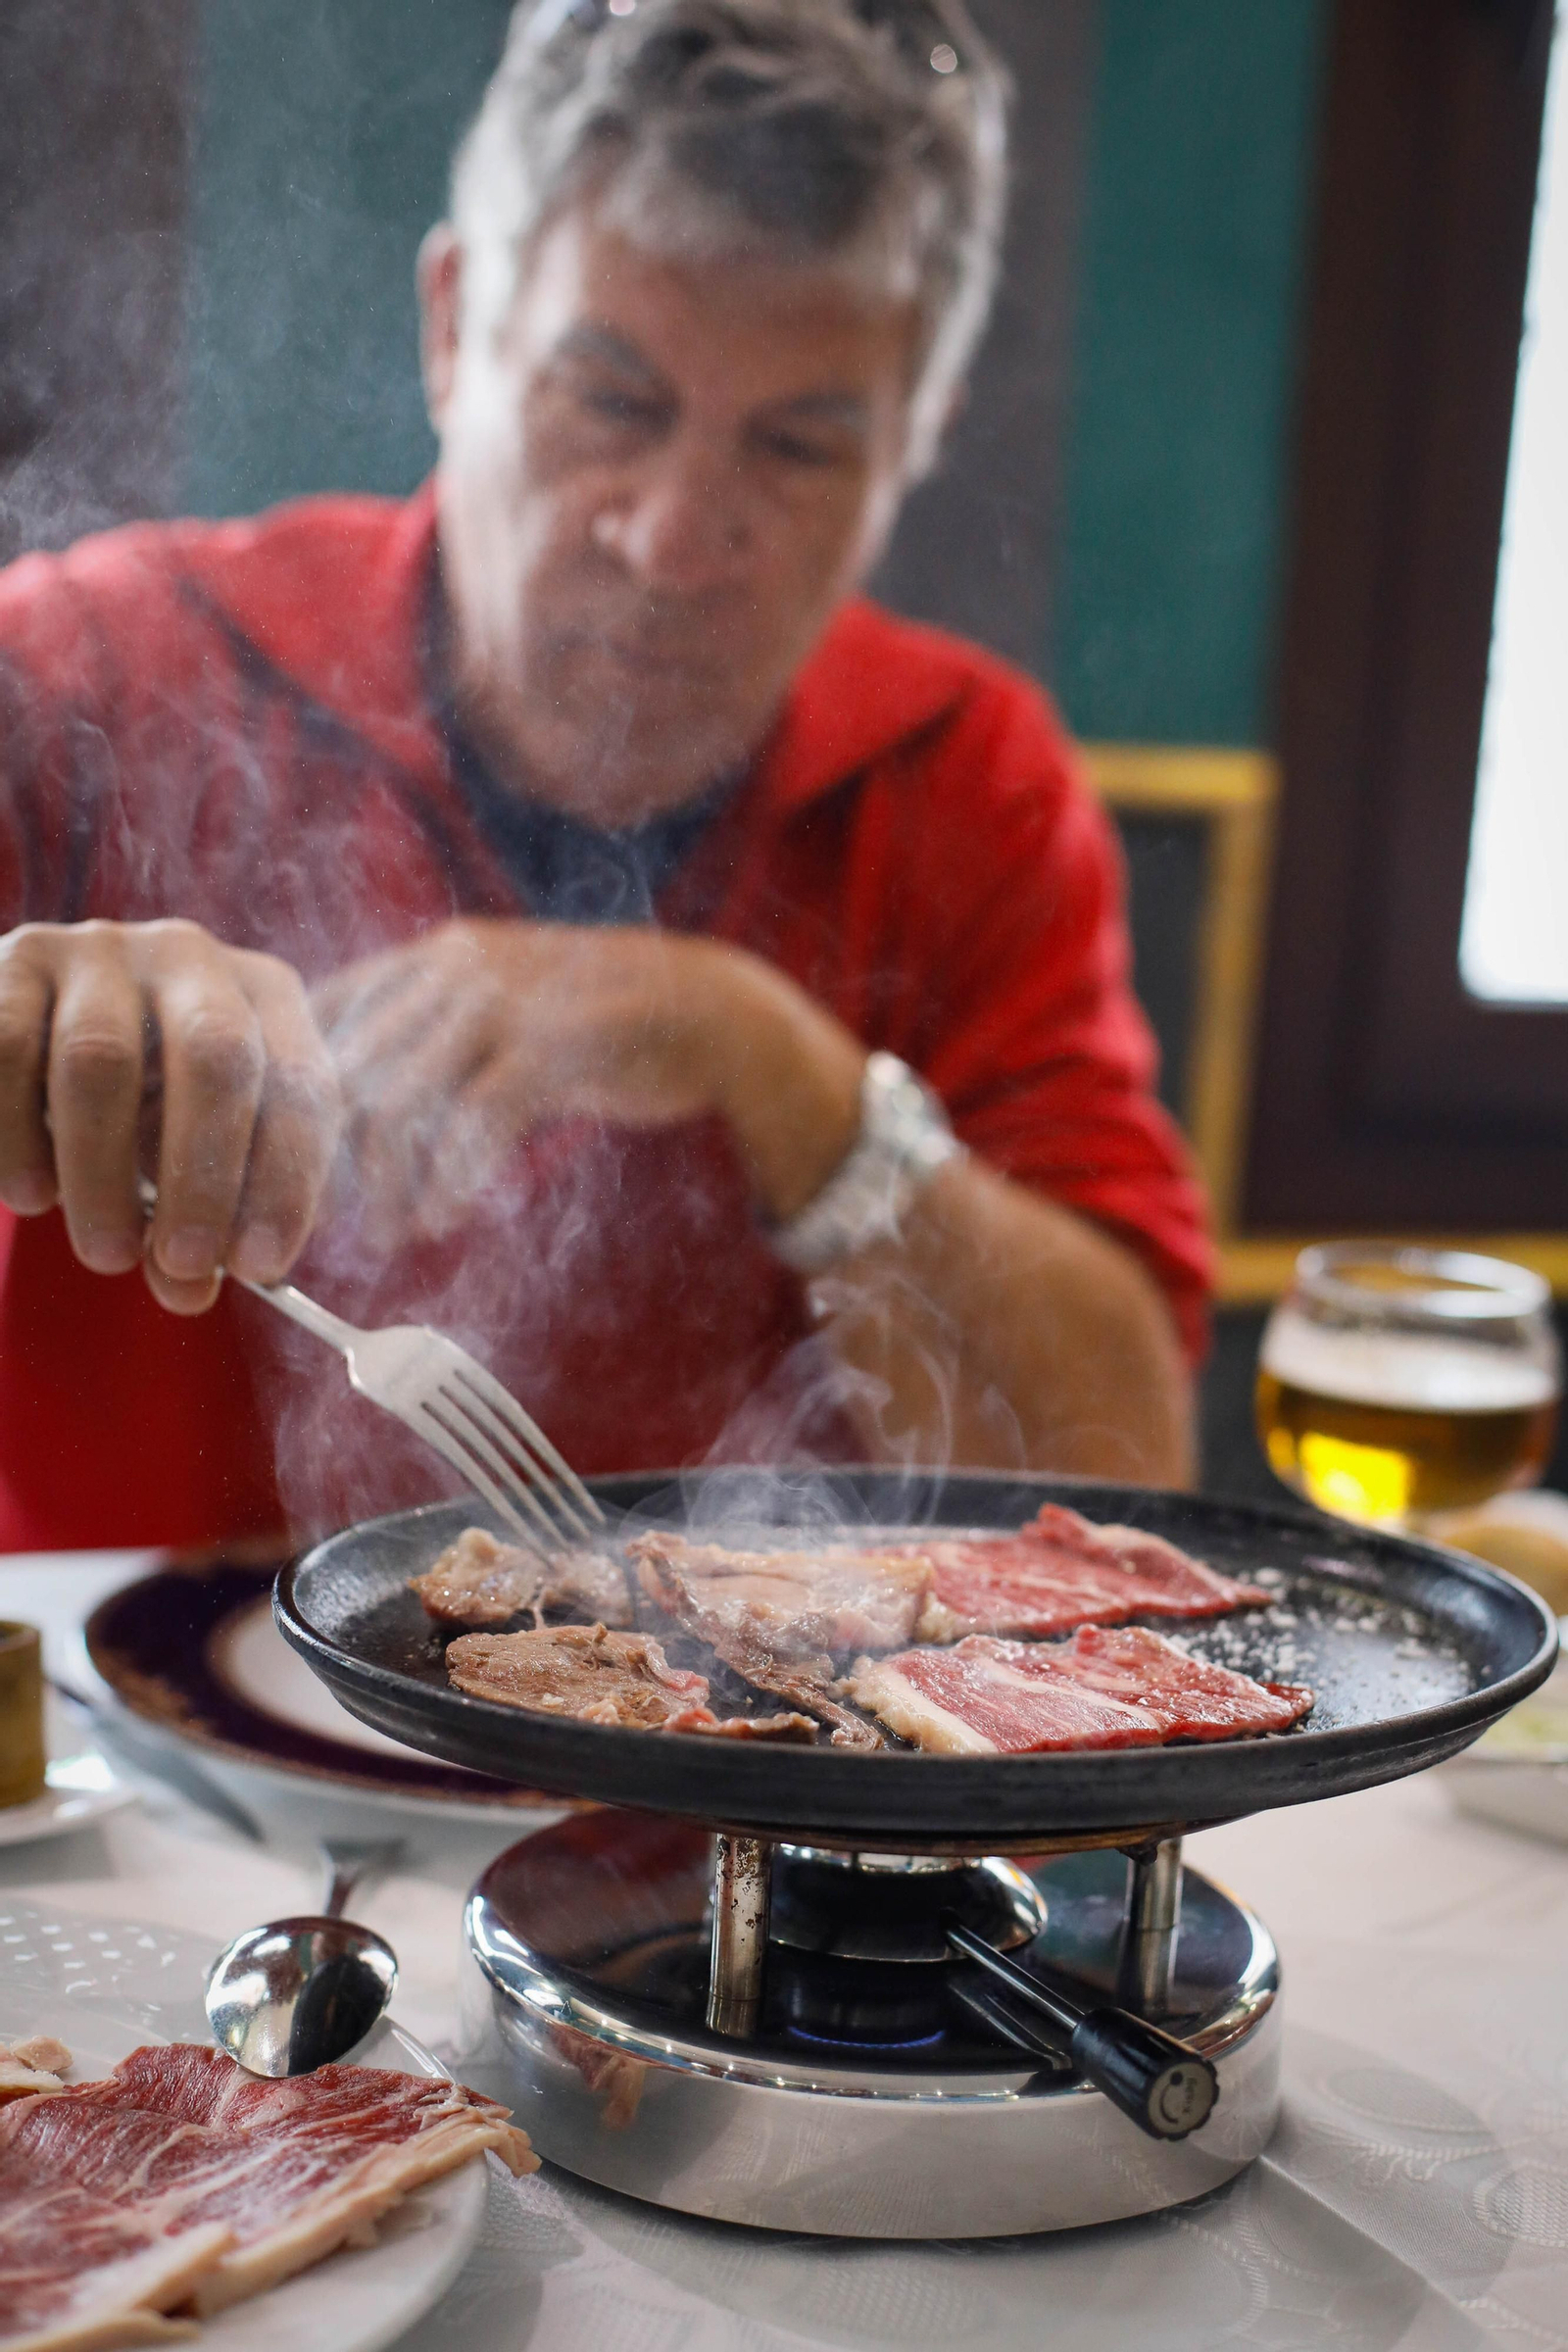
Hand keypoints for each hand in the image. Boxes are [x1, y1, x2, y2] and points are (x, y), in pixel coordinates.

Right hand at [0, 919, 340, 1312]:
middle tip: (181, 1262)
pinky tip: (31, 1195)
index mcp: (265, 997)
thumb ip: (205, 1218)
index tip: (260, 1266)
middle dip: (202, 1175)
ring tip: (104, 1253)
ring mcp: (99, 949)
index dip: (287, 1180)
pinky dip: (17, 1138)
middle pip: (214, 1055)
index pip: (300, 1084)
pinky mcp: (14, 961)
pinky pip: (9, 1051)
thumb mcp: (188, 1154)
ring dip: (102, 1176)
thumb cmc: (139, 1107)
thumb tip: (188, 1289)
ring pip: (98, 1060)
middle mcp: (191, 957)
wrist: (34, 1037)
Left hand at [313, 918, 864, 1239]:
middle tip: (330, 1223)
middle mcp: (455, 967)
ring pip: (398, 1105)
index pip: (326, 1017)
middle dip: (333, 1161)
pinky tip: (441, 1219)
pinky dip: (444, 1184)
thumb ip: (431, 1036)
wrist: (711, 1010)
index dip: (301, 1101)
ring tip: (388, 1235)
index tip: (300, 1167)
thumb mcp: (502, 1003)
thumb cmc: (598, 1022)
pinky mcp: (546, 1048)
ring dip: (385, 1186)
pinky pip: (466, 1126)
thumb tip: (354, 1105)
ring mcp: (501, 1003)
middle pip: (351, 1070)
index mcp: (435, 954)